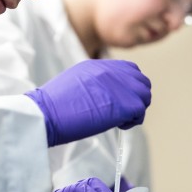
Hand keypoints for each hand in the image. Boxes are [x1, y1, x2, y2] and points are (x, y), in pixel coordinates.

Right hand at [25, 59, 150, 146]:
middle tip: (123, 113)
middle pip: (141, 82)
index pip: (130, 70)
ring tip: (119, 120)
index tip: (121, 99)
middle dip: (136, 98)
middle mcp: (112, 72)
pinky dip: (132, 121)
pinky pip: (140, 112)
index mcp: (99, 66)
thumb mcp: (74, 82)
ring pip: (144, 96)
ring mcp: (119, 87)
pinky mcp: (124, 105)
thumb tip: (107, 96)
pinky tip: (118, 125)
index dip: (130, 86)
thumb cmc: (53, 106)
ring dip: (136, 110)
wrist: (47, 113)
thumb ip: (94, 83)